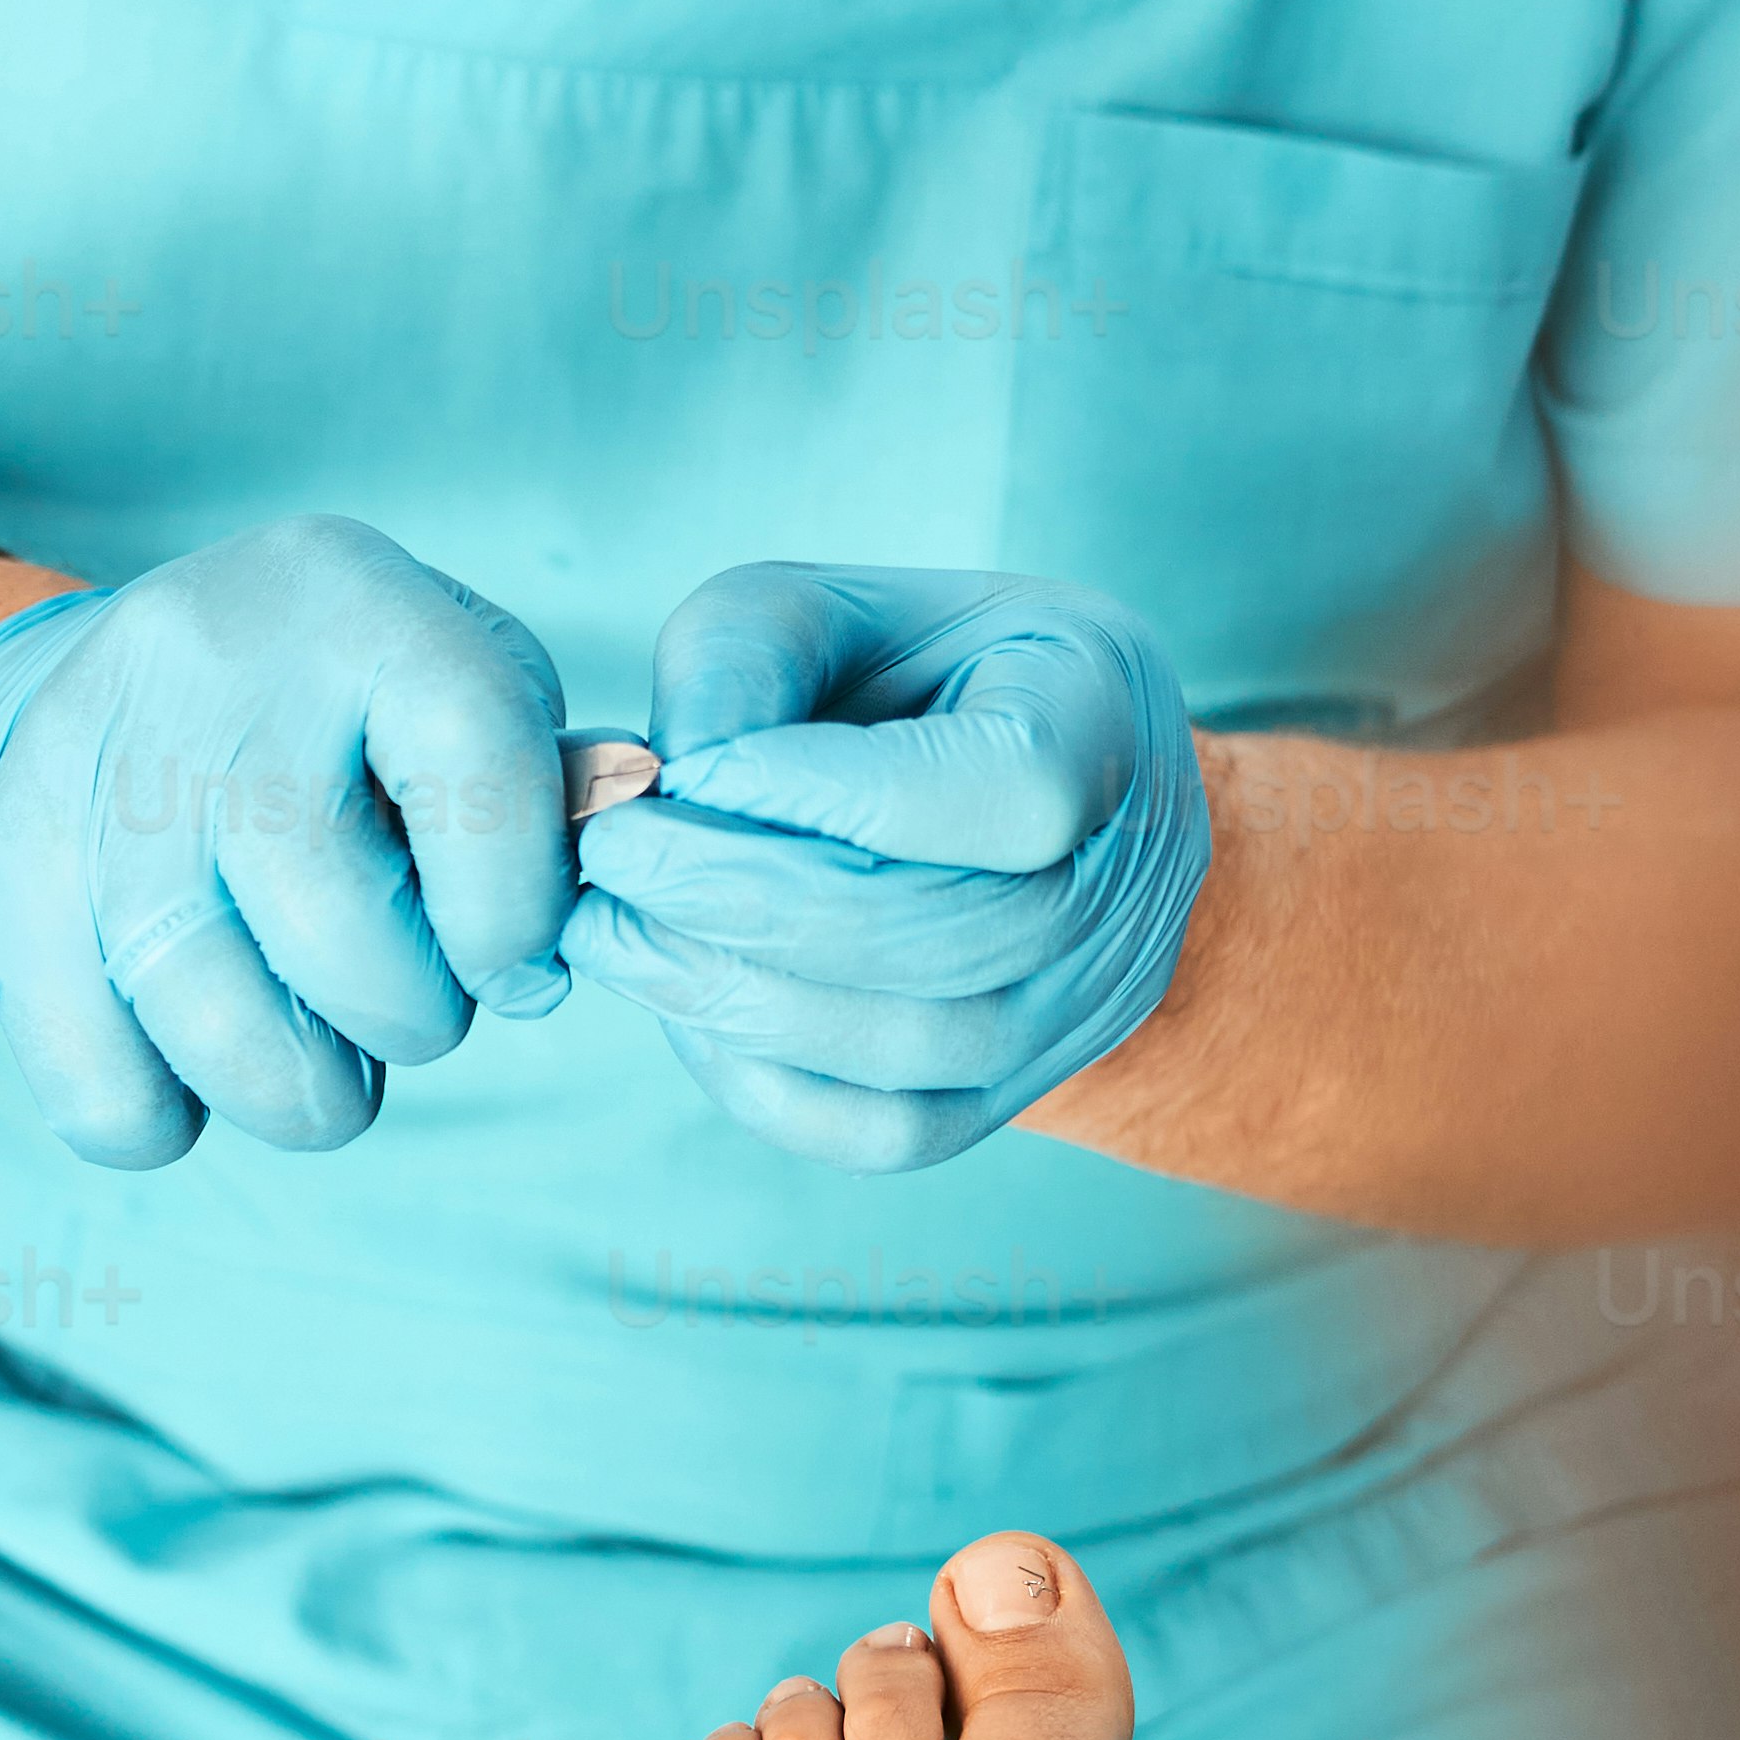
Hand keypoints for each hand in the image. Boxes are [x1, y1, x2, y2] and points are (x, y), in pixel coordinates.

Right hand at [0, 515, 574, 1166]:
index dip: (516, 916)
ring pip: (208, 1013)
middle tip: (405, 1009)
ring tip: (319, 1064)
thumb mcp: (452, 694)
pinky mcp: (9, 863)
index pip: (479, 776)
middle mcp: (216, 667)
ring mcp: (93, 765)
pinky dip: (162, 1121)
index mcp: (362, 604)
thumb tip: (569, 932)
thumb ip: (538, 801)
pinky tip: (195, 1078)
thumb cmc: (343, 718)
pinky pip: (92, 1076)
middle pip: (333, 921)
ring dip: (298, 1090)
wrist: (118, 681)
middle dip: (406, 1018)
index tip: (516, 964)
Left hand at [557, 561, 1209, 1170]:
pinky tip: (683, 1008)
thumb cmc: (900, 669)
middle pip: (946, 936)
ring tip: (617, 933)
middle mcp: (1127, 876)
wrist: (1009, 775)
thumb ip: (742, 664)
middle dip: (746, 904)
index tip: (685, 773)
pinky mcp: (1019, 1091)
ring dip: (734, 997)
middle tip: (611, 861)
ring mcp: (1087, 1001)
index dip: (832, 794)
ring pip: (910, 1048)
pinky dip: (763, 1082)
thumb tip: (672, 791)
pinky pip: (887, 1134)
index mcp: (1105, 713)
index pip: (1009, 789)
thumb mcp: (820, 605)